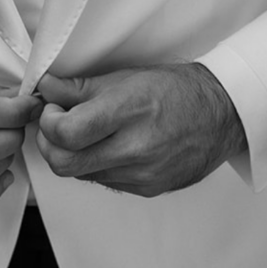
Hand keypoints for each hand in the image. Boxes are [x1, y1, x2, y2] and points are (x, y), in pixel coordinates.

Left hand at [35, 63, 246, 196]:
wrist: (221, 116)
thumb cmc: (177, 91)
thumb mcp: (126, 78)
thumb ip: (79, 87)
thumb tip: (45, 88)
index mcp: (130, 112)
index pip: (67, 133)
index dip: (48, 123)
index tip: (52, 111)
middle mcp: (136, 148)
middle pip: (64, 163)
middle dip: (49, 144)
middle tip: (56, 125)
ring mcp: (142, 174)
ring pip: (80, 174)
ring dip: (72, 155)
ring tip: (85, 132)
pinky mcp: (146, 189)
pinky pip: (103, 181)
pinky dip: (95, 165)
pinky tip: (108, 146)